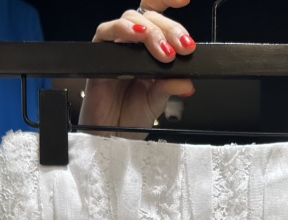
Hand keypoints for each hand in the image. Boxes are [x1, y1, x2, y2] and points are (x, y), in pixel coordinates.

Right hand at [80, 0, 196, 137]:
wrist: (112, 138)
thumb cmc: (130, 118)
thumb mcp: (159, 101)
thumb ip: (172, 86)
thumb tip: (188, 80)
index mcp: (149, 51)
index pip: (159, 17)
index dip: (169, 1)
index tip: (185, 0)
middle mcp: (133, 45)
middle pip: (150, 17)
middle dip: (170, 29)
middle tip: (183, 47)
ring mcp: (116, 48)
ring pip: (132, 19)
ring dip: (151, 31)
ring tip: (165, 52)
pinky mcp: (99, 54)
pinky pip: (107, 31)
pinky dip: (124, 30)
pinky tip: (138, 36)